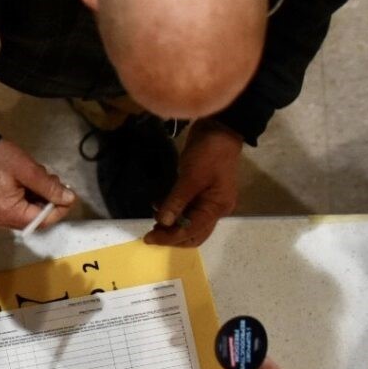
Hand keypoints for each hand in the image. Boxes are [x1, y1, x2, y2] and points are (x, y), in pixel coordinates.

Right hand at [0, 139, 75, 229]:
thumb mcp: (28, 170)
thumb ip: (49, 187)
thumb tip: (69, 199)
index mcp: (8, 213)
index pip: (42, 220)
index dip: (59, 209)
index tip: (68, 194)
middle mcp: (0, 221)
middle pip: (33, 218)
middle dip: (47, 201)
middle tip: (51, 180)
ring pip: (25, 214)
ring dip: (36, 198)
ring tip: (36, 177)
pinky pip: (14, 210)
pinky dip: (24, 199)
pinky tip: (24, 182)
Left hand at [145, 119, 242, 246]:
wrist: (219, 130)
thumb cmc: (208, 153)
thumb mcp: (191, 176)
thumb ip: (177, 201)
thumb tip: (164, 223)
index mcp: (217, 208)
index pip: (191, 231)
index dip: (170, 237)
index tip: (149, 238)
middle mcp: (215, 209)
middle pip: (193, 233)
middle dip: (172, 236)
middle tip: (151, 233)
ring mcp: (209, 201)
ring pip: (189, 223)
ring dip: (171, 225)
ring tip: (153, 221)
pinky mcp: (200, 192)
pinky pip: (186, 209)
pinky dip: (173, 211)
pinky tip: (159, 205)